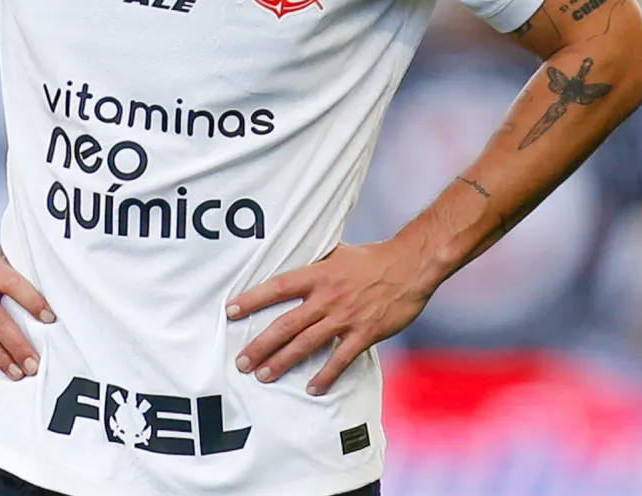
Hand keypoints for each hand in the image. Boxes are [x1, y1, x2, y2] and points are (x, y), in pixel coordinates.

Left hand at [226, 241, 433, 395]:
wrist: (410, 266)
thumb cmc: (372, 258)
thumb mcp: (337, 252)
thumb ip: (314, 262)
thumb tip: (293, 258)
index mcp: (317, 275)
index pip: (277, 288)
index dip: (252, 299)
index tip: (230, 311)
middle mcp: (326, 297)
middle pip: (285, 324)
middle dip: (260, 345)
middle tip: (241, 362)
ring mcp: (344, 317)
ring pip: (306, 344)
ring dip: (283, 362)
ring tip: (264, 376)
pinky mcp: (364, 333)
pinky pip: (340, 359)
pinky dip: (325, 375)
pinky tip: (311, 388)